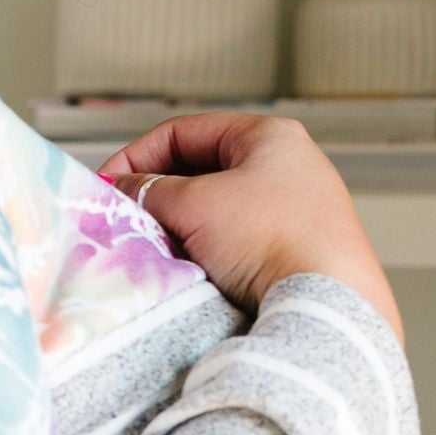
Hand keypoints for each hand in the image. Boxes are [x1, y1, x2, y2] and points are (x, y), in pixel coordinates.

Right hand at [97, 112, 403, 344]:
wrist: (326, 302)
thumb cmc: (272, 240)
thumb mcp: (194, 205)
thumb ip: (149, 191)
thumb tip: (123, 191)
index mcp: (270, 136)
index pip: (183, 132)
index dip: (138, 157)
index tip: (109, 186)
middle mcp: (290, 165)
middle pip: (200, 169)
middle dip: (160, 194)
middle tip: (130, 219)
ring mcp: (299, 207)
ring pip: (218, 207)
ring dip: (182, 223)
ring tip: (161, 245)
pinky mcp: (300, 247)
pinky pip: (239, 239)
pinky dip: (209, 247)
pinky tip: (196, 268)